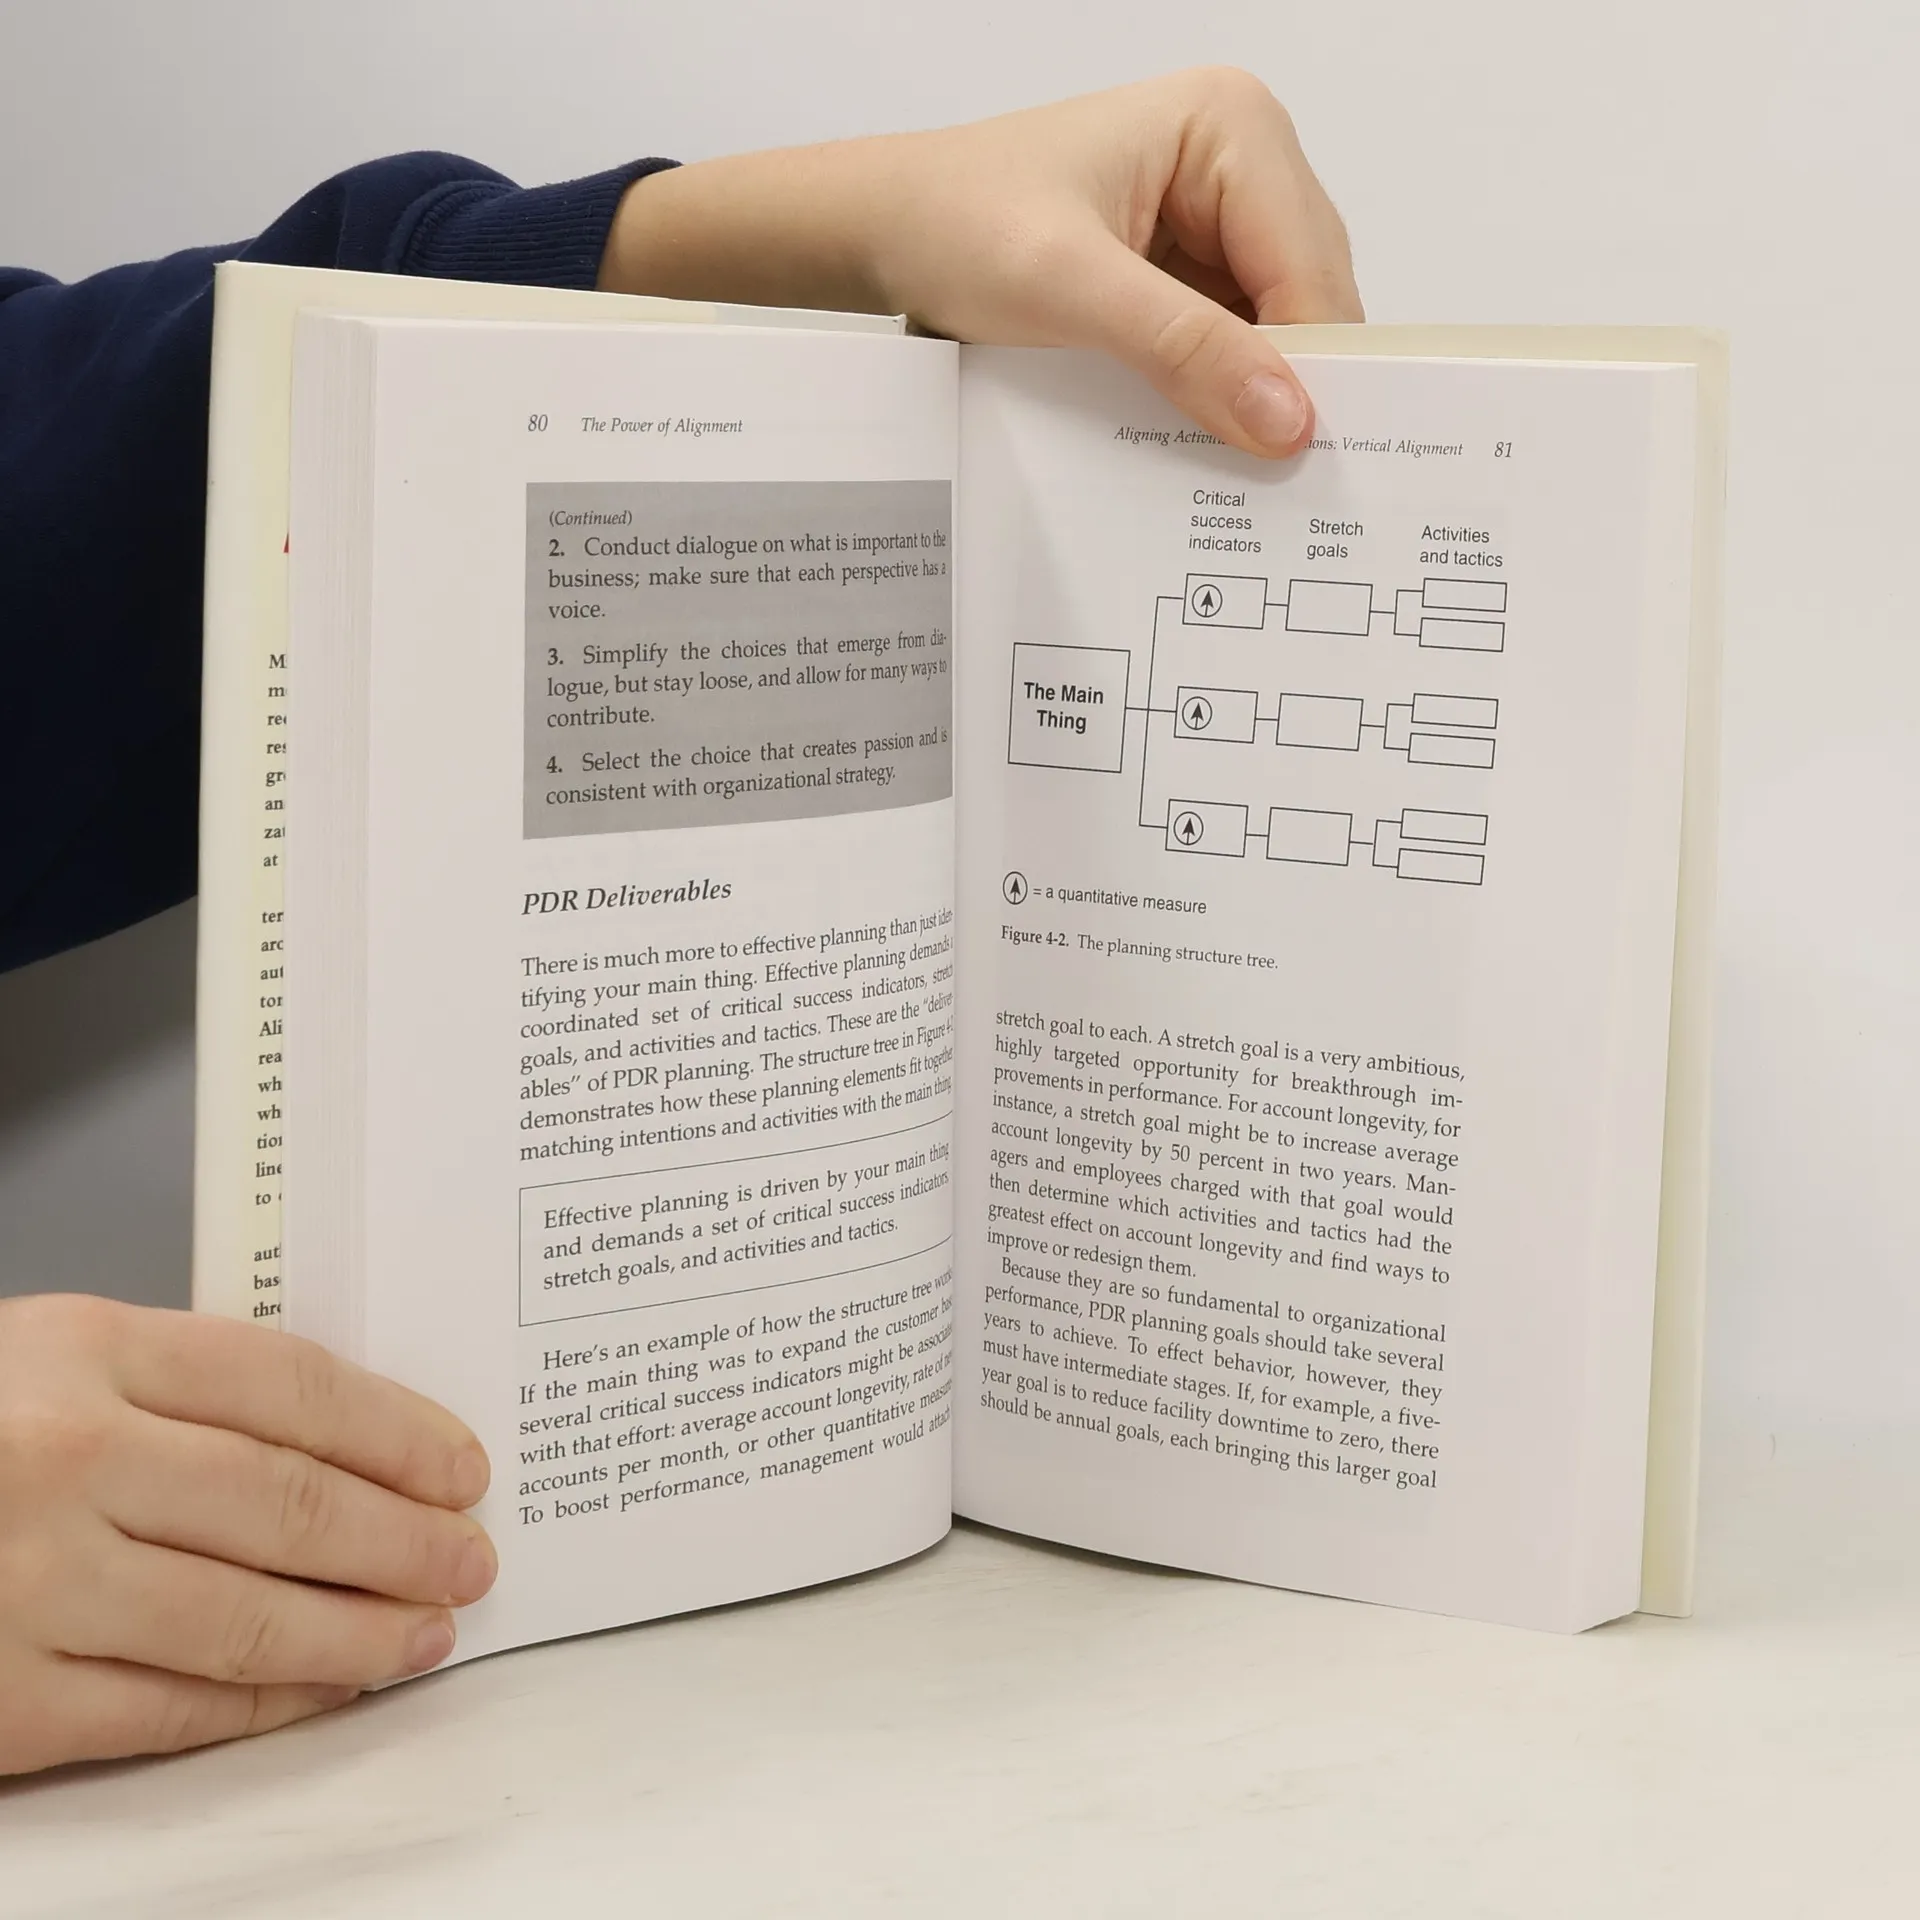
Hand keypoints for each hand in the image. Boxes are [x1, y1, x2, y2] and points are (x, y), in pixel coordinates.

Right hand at [0, 1294, 495, 1774]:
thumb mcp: (47, 1362)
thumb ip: (175, 1389)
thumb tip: (347, 1447)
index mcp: (85, 1350)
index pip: (292, 1385)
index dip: (399, 1431)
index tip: (462, 1466)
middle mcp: (66, 1459)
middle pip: (290, 1501)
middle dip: (405, 1538)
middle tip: (471, 1558)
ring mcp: (29, 1582)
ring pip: (247, 1613)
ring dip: (361, 1630)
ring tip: (429, 1630)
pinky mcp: (0, 1698)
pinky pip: (169, 1705)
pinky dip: (266, 1700)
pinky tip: (325, 1688)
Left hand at [600, 69, 1361, 456]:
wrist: (883, 234)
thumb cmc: (956, 227)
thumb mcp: (1068, 290)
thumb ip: (1182, 350)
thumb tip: (1288, 419)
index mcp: (1233, 126)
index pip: (1310, 267)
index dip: (1314, 367)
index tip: (1305, 461)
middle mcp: (1242, 161)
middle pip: (1307, 299)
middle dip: (1288, 385)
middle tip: (1275, 483)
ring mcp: (1218, 217)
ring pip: (1276, 330)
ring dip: (1253, 397)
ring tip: (1235, 471)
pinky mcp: (1188, 268)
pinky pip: (1230, 344)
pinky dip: (1219, 394)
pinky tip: (1201, 441)